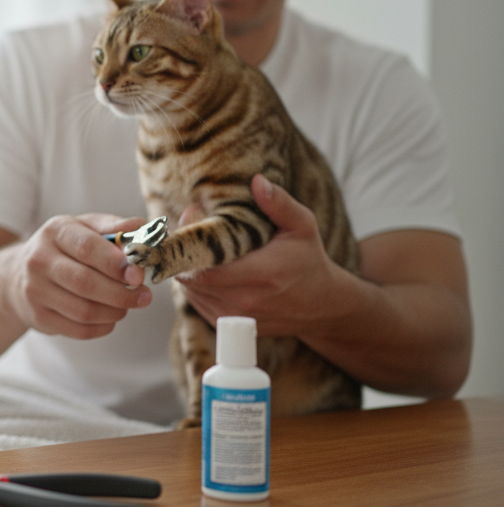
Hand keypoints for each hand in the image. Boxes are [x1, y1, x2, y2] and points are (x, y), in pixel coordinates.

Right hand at [3, 214, 152, 339]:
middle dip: (121, 293)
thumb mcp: (83, 228)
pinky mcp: (39, 317)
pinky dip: (103, 327)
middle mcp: (39, 260)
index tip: (138, 274)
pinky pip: (79, 330)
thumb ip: (113, 228)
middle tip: (144, 296)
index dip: (115, 263)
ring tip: (127, 305)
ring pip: (84, 311)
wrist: (18, 276)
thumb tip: (143, 228)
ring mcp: (35, 291)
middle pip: (85, 283)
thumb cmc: (63, 249)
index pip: (86, 247)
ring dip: (115, 312)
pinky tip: (110, 317)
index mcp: (55, 232)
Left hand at [176, 175, 348, 336]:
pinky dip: (194, 284)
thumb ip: (279, 204)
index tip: (192, 216)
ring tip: (199, 245)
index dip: (190, 242)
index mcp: (262, 274)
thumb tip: (256, 181)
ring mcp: (235, 316)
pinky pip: (196, 302)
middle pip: (192, 278)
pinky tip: (206, 266)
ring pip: (190, 290)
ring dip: (188, 267)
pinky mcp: (227, 324)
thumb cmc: (308, 260)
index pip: (206, 266)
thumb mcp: (302, 226)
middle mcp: (245, 300)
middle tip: (190, 227)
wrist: (321, 305)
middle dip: (185, 251)